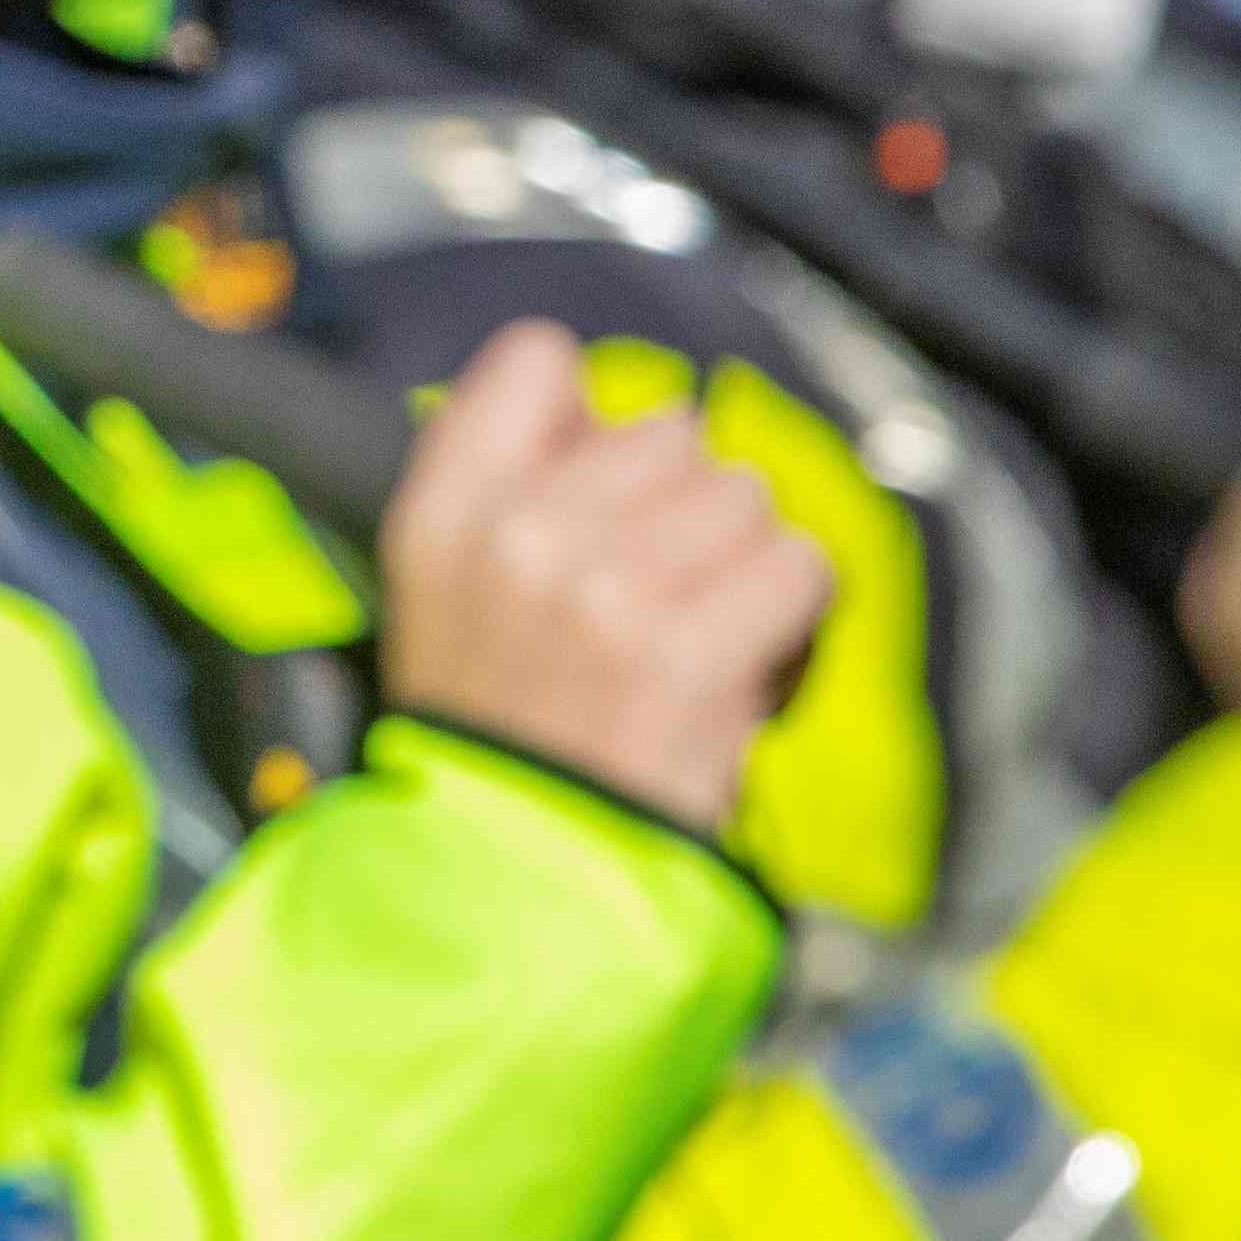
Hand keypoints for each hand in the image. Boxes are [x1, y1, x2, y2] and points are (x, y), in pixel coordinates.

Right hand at [372, 320, 836, 837]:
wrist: (518, 879)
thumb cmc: (501, 732)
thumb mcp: (448, 591)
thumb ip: (512, 480)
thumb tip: (623, 409)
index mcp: (443, 511)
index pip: (535, 361)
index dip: (589, 419)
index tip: (599, 490)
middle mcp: (516, 536)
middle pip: (668, 430)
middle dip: (683, 506)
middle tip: (660, 596)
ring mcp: (604, 592)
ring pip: (742, 495)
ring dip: (743, 561)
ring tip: (703, 634)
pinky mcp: (687, 652)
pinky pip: (797, 565)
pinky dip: (793, 615)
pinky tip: (746, 663)